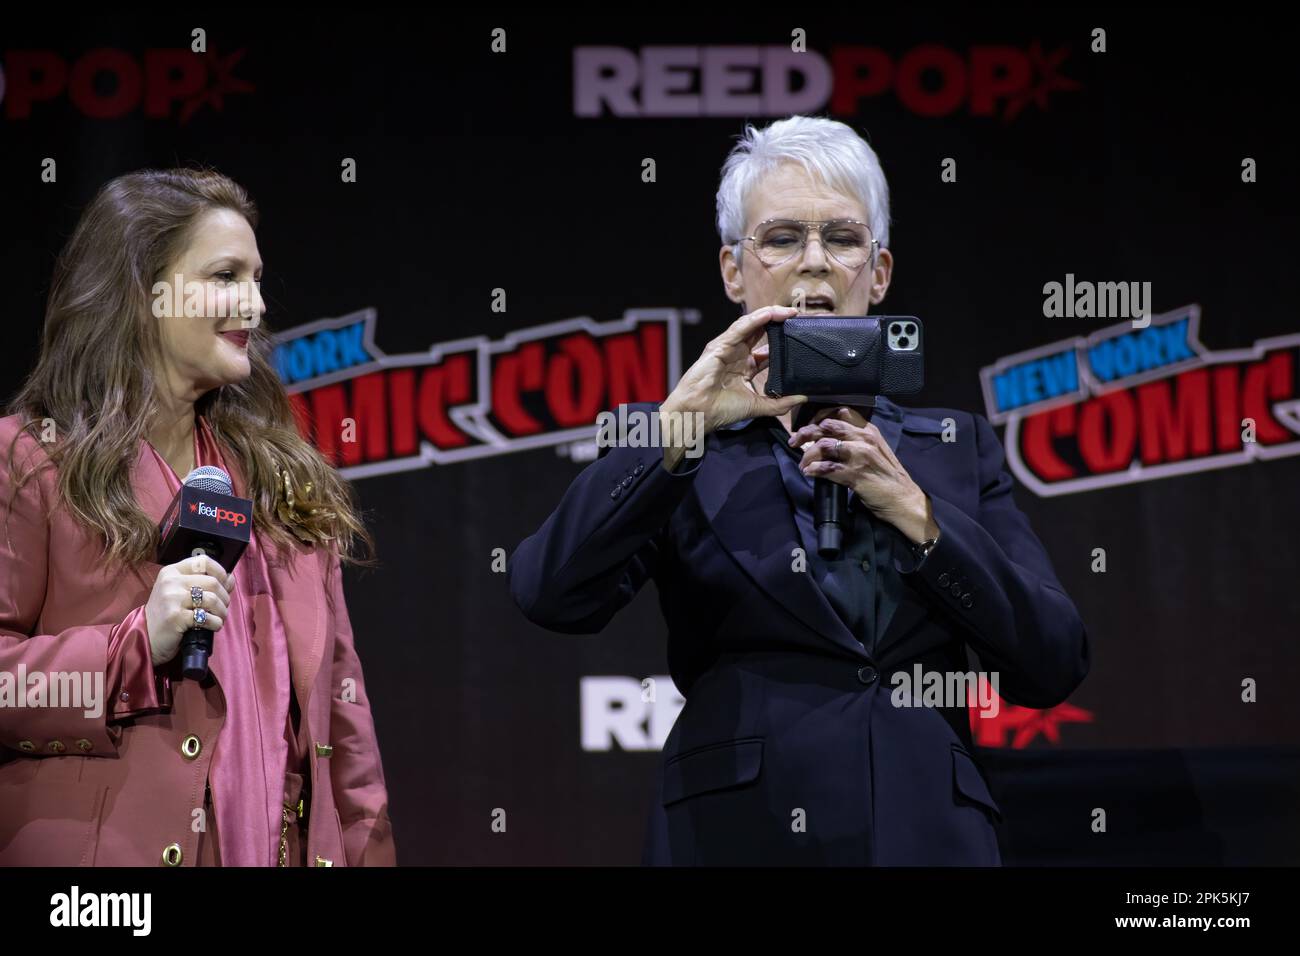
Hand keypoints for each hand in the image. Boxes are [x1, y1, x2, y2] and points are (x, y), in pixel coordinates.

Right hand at [144, 554, 232, 665]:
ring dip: (222, 611)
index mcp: (172, 571)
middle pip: (212, 582)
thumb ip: (204, 583)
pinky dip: (215, 623)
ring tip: (219, 617)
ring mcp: (172, 598)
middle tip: (222, 607)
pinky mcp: (175, 617)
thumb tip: (231, 578)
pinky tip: (213, 626)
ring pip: (212, 599)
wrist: (146, 637)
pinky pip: (206, 617)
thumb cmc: (167, 614)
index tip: (224, 584)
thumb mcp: (181, 593)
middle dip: (225, 597)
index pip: (203, 561)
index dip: (220, 571)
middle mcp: (171, 582)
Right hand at [662, 305, 807, 435]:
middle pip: (761, 332)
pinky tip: (771, 313)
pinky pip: (741, 327)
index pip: (766, 350)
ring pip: (752, 325)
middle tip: (799, 318)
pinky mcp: (720, 345)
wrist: (698, 413)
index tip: (800, 337)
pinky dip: (756, 319)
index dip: (783, 342)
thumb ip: (779, 403)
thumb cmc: (719, 410)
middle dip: (779, 323)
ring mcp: (728, 348)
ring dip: (771, 316)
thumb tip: (802, 398)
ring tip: (790, 312)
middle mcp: (737, 355)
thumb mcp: (756, 406)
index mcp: (744, 367)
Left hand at [787, 407, 938, 543]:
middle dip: (806, 432)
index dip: (819, 417)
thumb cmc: (887, 476)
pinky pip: (827, 468)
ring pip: (824, 446)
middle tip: (795, 442)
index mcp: (869, 430)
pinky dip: (814, 470)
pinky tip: (809, 472)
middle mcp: (864, 439)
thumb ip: (856, 440)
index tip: (809, 426)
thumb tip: (828, 438)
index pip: (840, 412)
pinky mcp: (855, 475)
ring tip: (802, 464)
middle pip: (827, 426)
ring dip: (808, 455)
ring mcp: (860, 456)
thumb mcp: (875, 450)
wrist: (903, 499)